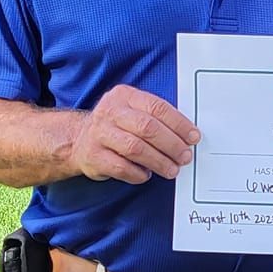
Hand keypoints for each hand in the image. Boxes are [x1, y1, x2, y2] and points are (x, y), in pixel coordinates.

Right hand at [68, 85, 199, 183]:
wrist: (78, 140)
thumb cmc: (116, 126)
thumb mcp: (133, 112)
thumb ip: (156, 119)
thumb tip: (188, 136)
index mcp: (124, 96)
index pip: (157, 107)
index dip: (179, 124)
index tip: (193, 138)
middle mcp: (110, 112)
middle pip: (147, 128)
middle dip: (171, 145)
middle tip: (184, 157)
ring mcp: (100, 134)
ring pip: (135, 148)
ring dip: (158, 161)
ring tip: (171, 169)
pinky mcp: (94, 156)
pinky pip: (122, 167)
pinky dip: (138, 173)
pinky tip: (146, 175)